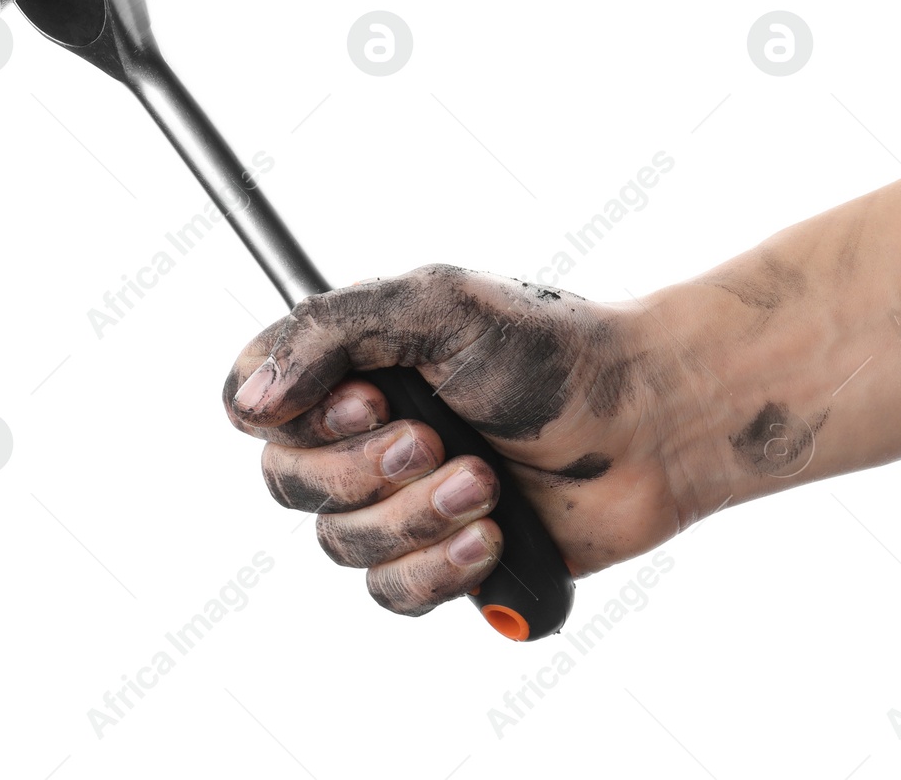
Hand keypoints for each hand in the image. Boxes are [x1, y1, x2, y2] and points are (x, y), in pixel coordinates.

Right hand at [220, 265, 718, 616]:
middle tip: (440, 439)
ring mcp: (403, 501)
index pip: (253, 406)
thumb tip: (248, 400)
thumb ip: (331, 332)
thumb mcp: (438, 307)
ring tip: (486, 483)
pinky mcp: (446, 557)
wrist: (651, 421)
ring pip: (341, 548)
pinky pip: (394, 593)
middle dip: (367, 471)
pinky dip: (441, 568)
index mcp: (353, 366)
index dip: (296, 419)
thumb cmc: (553, 350)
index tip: (368, 400)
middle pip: (289, 485)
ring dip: (415, 518)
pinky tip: (495, 536)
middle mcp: (366, 435)